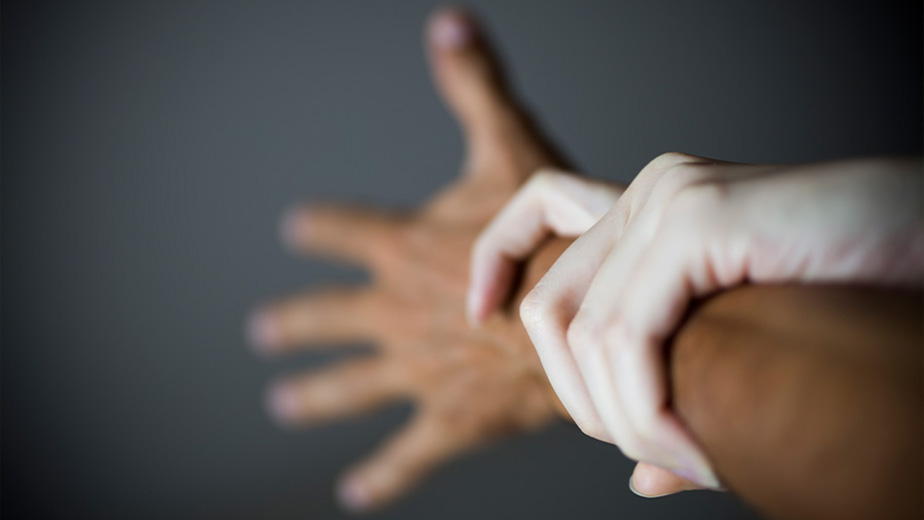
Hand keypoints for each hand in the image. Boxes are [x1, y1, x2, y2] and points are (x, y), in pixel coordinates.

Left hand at [248, 8, 570, 511]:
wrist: (591, 320)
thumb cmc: (556, 238)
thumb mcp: (512, 150)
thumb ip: (475, 88)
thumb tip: (449, 23)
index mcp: (405, 248)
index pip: (345, 231)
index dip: (322, 227)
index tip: (295, 229)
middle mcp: (395, 312)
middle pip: (329, 317)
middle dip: (297, 322)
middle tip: (264, 333)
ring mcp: (416, 370)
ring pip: (350, 386)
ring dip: (315, 394)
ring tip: (284, 403)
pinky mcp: (449, 420)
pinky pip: (406, 453)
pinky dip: (382, 474)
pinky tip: (355, 492)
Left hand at [519, 152, 922, 486]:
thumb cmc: (859, 302)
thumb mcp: (752, 358)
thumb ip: (687, 402)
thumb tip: (639, 474)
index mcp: (655, 208)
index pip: (540, 210)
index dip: (494, 256)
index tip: (477, 315)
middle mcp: (654, 191)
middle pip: (550, 302)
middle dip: (576, 394)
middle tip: (645, 441)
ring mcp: (674, 197)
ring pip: (585, 331)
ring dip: (625, 417)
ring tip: (688, 452)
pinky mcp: (701, 217)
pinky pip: (628, 334)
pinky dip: (647, 405)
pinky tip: (692, 443)